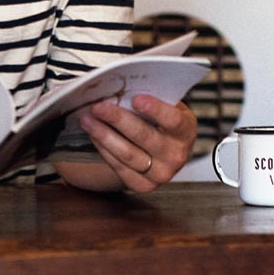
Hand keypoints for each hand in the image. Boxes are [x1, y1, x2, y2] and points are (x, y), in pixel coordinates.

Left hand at [78, 94, 196, 191]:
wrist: (166, 152)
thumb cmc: (162, 122)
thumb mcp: (167, 107)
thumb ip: (152, 98)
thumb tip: (121, 88)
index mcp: (186, 131)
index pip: (173, 121)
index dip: (155, 110)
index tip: (136, 99)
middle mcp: (176, 155)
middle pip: (144, 137)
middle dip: (118, 120)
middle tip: (97, 107)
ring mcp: (161, 174)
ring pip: (128, 154)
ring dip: (104, 135)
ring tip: (87, 120)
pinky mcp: (143, 186)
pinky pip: (119, 167)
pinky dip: (104, 150)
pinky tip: (94, 136)